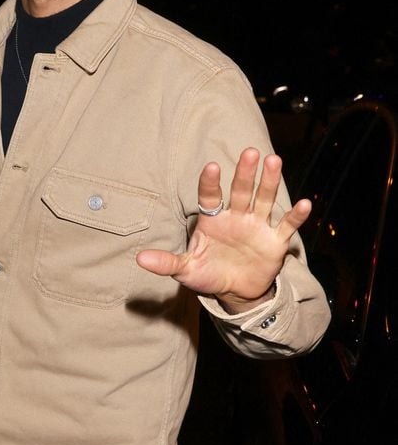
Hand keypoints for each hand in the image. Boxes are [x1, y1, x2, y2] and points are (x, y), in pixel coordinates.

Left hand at [136, 147, 311, 309]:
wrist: (236, 291)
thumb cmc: (208, 274)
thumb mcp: (186, 270)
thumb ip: (166, 262)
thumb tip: (140, 259)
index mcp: (213, 220)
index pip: (210, 196)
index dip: (210, 182)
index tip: (212, 167)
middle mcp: (236, 217)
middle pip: (241, 191)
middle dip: (245, 172)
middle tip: (250, 152)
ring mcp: (256, 226)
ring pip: (264, 199)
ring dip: (269, 182)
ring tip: (274, 161)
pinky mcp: (274, 241)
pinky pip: (286, 225)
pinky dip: (295, 216)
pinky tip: (304, 203)